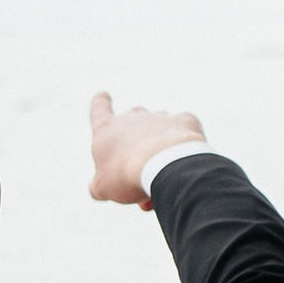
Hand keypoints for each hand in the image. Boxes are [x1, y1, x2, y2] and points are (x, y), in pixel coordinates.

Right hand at [88, 91, 206, 209]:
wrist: (165, 166)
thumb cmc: (127, 176)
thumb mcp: (103, 187)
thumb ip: (99, 184)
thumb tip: (100, 187)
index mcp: (107, 129)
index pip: (98, 108)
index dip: (100, 102)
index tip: (103, 95)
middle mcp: (133, 117)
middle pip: (133, 118)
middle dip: (136, 138)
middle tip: (141, 166)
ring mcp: (160, 117)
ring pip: (159, 128)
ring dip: (160, 146)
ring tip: (164, 172)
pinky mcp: (184, 121)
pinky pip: (183, 129)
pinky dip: (184, 143)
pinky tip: (185, 160)